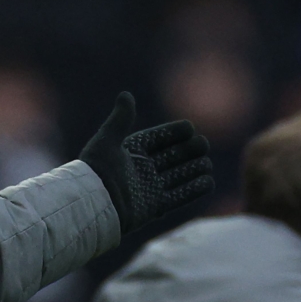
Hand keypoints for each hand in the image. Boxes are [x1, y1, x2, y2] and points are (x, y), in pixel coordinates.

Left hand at [79, 92, 214, 233]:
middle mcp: (141, 170)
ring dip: (194, 169)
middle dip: (189, 150)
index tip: (189, 128)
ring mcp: (148, 189)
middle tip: (203, 145)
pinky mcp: (153, 207)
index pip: (157, 139)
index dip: (173, 133)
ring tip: (207, 163)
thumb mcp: (107, 140)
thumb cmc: (97, 170)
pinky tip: (208, 181)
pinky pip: (178, 197)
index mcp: (130, 153)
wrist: (92, 204)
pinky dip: (194, 190)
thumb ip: (120, 118)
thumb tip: (126, 94)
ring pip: (177, 176)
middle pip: (171, 157)